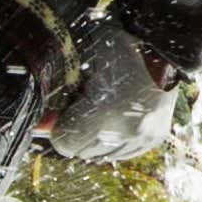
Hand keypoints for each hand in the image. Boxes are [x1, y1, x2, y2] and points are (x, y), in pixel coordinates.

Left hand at [43, 37, 183, 162]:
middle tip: (83, 107)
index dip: (58, 127)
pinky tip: (116, 119)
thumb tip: (40, 126)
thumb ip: (58, 95)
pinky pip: (123, 154)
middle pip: (82, 151)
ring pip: (102, 155)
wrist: (161, 46)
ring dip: (95, 139)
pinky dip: (115, 141)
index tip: (63, 111)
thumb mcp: (81, 62)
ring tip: (101, 111)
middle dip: (76, 132)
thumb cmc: (115, 47)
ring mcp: (143, 136)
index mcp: (104, 109)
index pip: (65, 143)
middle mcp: (126, 130)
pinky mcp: (155, 137)